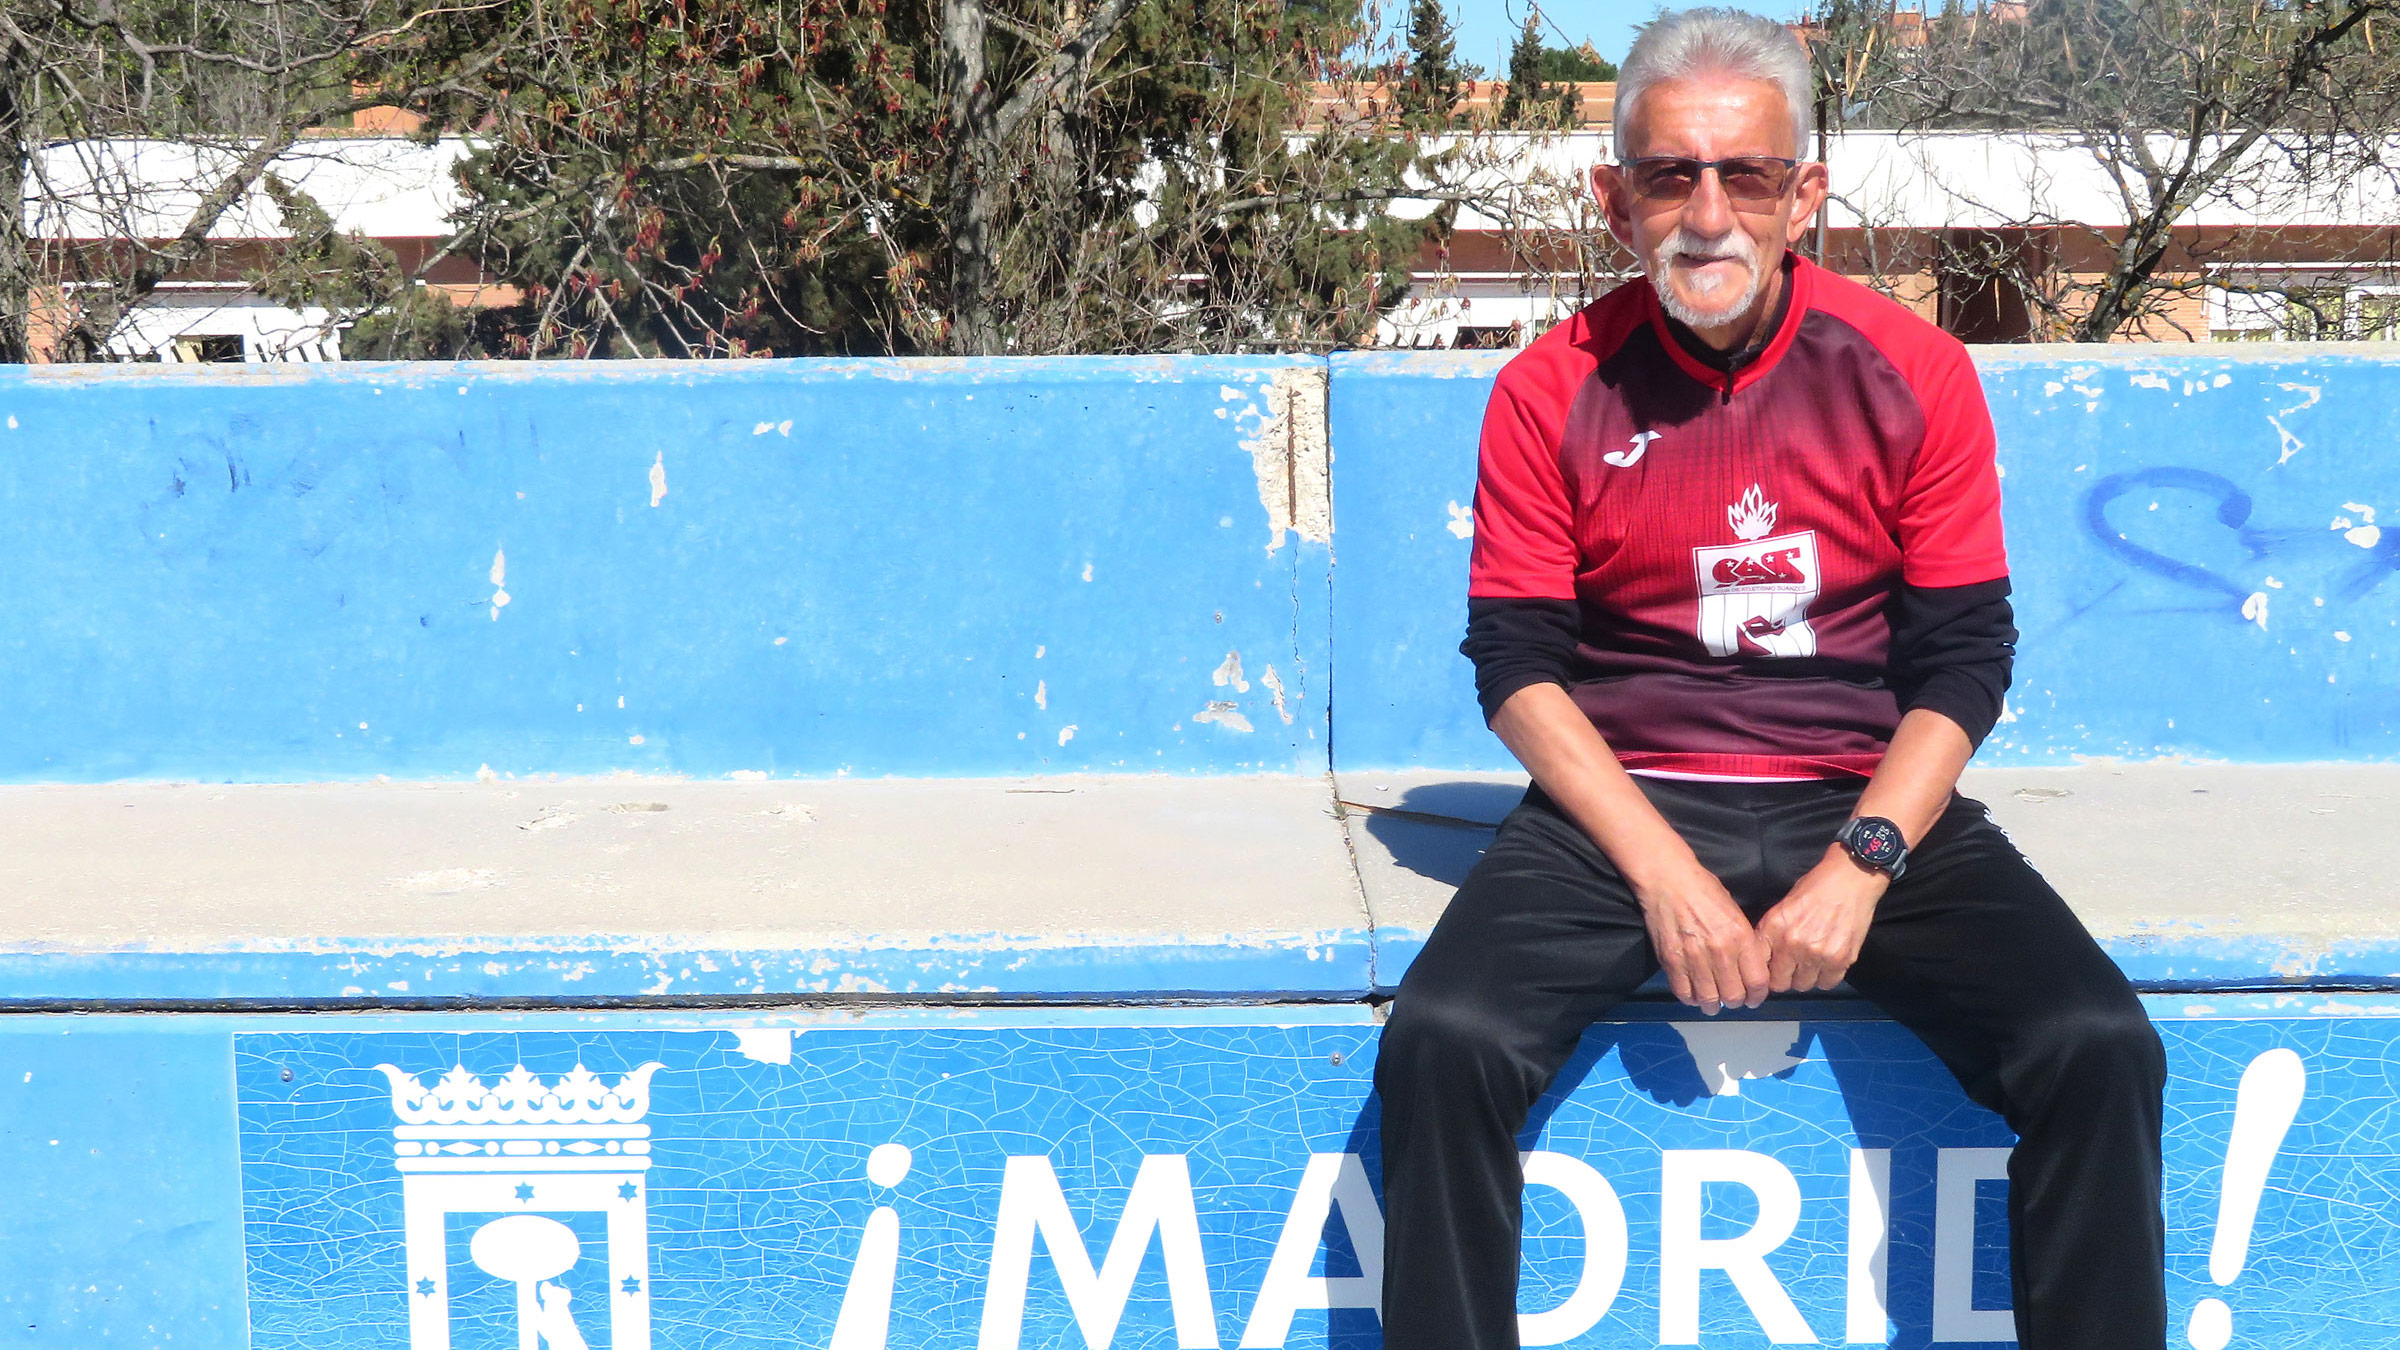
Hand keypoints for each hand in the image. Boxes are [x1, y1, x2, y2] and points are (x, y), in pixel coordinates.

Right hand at [1633, 863, 1768, 1014]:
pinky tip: (1694, 994)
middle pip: (1734, 995)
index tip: (1754, 998)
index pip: (1757, 981)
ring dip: (1713, 1005)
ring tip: (1713, 1003)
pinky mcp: (1671, 960)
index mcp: (1740, 936)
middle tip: (1733, 999)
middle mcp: (1719, 951)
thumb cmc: (1703, 889)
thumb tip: (1749, 967)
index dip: (1758, 996)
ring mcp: (1694, 957)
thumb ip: (1744, 941)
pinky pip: (1683, 992)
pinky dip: (1690, 998)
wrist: (1668, 879)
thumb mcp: (1735, 911)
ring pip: (1709, 999)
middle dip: (1736, 1002)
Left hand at [1755, 847, 1887, 992]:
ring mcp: (1818, 955)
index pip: (1759, 968)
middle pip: (1781, 983)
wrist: (1849, 880)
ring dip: (1806, 977)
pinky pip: (1827, 983)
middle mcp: (1793, 945)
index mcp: (1774, 929)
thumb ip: (1770, 935)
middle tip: (1793, 966)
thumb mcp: (1782, 908)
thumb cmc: (1814, 889)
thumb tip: (1762, 961)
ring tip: (1812, 961)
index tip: (1771, 970)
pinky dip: (1826, 976)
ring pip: (1804, 985)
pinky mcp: (1841, 960)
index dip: (1764, 972)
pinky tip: (1827, 961)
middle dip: (1785, 977)